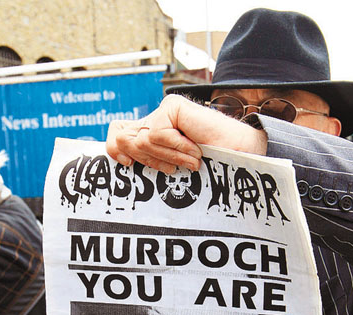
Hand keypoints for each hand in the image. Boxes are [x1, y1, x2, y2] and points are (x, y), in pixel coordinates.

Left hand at [106, 94, 266, 173]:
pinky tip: (195, 149)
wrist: (238, 158)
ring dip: (168, 157)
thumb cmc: (208, 168)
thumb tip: (120, 156)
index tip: (128, 165)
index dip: (115, 150)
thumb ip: (145, 160)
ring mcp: (163, 112)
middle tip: (173, 167)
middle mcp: (153, 122)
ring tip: (191, 158)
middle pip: (121, 138)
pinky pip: (157, 134)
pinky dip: (177, 148)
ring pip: (141, 140)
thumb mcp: (169, 170)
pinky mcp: (172, 107)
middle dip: (146, 160)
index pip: (116, 136)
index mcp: (150, 138)